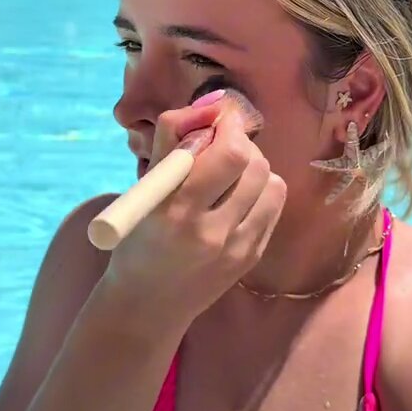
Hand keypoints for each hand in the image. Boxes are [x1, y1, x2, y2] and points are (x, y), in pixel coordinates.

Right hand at [105, 96, 285, 326]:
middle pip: (254, 164)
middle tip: (220, 146)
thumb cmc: (138, 238)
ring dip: (253, 167)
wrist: (148, 304)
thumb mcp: (142, 188)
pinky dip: (259, 192)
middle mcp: (212, 231)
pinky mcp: (252, 257)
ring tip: (228, 174)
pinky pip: (273, 206)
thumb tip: (209, 105)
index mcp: (177, 210)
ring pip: (271, 182)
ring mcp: (237, 248)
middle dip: (240, 144)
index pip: (229, 153)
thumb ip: (172, 141)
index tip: (219, 119)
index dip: (230, 126)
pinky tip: (236, 198)